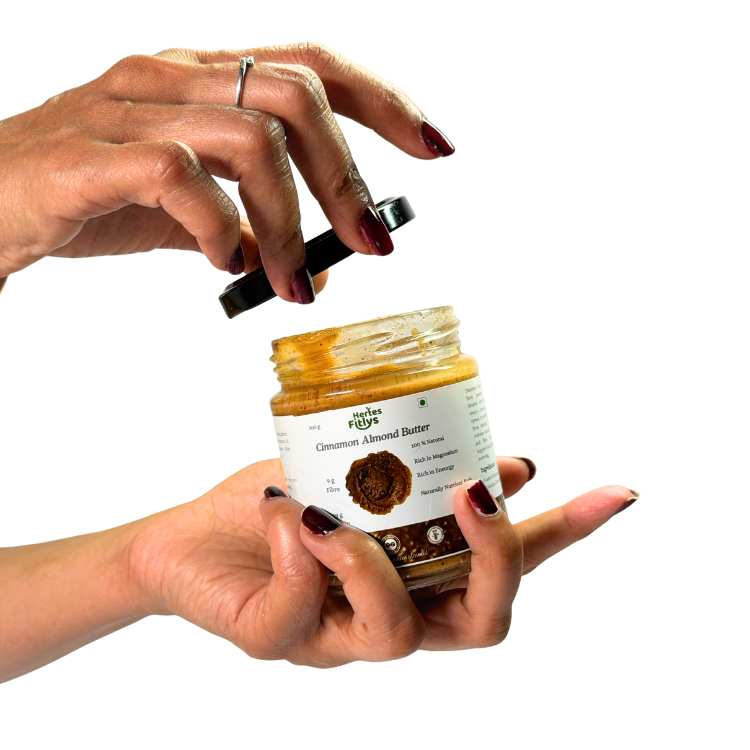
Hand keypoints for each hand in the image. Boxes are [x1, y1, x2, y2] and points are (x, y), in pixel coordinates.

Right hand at [0, 43, 453, 302]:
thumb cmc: (87, 197)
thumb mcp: (189, 213)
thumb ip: (251, 227)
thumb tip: (316, 264)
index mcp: (204, 77)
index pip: (313, 63)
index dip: (383, 101)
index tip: (433, 149)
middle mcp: (174, 73)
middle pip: (297, 94)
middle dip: (349, 177)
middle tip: (371, 244)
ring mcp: (131, 106)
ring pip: (251, 137)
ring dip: (291, 220)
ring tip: (291, 279)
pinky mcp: (93, 152)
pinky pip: (183, 177)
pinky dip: (222, 230)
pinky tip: (224, 263)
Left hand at [127, 456, 638, 664]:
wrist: (180, 539)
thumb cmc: (275, 506)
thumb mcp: (352, 475)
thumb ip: (418, 476)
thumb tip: (510, 461)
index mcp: (415, 577)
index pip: (505, 568)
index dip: (563, 536)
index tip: (617, 495)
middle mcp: (389, 617)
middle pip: (478, 625)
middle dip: (494, 561)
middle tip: (472, 495)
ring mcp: (335, 641)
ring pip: (393, 636)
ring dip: (374, 560)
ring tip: (331, 510)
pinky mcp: (274, 642)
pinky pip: (299, 612)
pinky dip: (298, 549)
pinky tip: (282, 509)